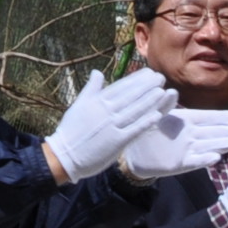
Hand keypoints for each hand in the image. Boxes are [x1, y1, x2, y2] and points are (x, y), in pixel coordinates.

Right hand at [44, 66, 172, 182]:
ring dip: (150, 101)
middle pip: (130, 96)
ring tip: (162, 92)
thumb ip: (91, 88)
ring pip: (135, 111)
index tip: (149, 73)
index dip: (136, 79)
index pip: (120, 87)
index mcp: (97, 101)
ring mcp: (111, 126)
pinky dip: (146, 122)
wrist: (64, 156)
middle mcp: (105, 111)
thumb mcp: (79, 104)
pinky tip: (157, 115)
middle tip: (160, 78)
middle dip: (147, 86)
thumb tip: (97, 72)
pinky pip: (134, 130)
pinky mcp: (116, 142)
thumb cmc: (71, 130)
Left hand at [121, 104, 227, 179]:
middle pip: (212, 133)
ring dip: (220, 145)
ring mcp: (187, 150)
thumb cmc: (144, 129)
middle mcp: (191, 135)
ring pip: (208, 146)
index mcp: (186, 120)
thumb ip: (163, 105)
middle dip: (226, 132)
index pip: (208, 117)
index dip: (222, 117)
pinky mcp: (181, 164)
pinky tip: (215, 157)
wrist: (133, 151)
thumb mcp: (153, 114)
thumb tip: (172, 91)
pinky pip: (195, 162)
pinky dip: (204, 160)